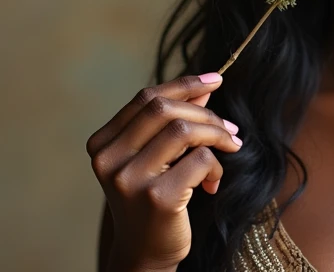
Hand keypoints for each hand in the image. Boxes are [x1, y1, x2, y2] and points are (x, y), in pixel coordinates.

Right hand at [86, 73, 242, 269]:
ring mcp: (131, 179)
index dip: (185, 84)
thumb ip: (175, 121)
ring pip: (184, 131)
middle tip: (231, 129)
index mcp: (102, 144)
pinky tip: (212, 184)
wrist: (144, 254)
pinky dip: (216, 167)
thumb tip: (206, 86)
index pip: (146, 98)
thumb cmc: (152, 201)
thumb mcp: (159, 157)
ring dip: (217, 136)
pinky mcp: (157, 198)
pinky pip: (200, 160)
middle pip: (164, 109)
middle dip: (206, 113)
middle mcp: (109, 159)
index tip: (217, 78)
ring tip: (231, 148)